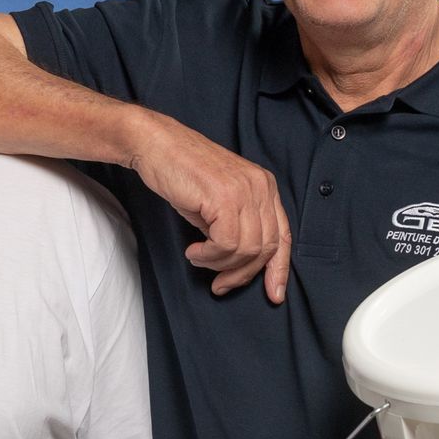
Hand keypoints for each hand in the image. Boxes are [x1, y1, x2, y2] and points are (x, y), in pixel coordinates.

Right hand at [126, 112, 291, 301]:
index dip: (279, 269)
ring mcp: (244, 190)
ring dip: (219, 264)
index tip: (274, 294)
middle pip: (266, 248)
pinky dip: (209, 255)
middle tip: (219, 284)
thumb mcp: (219, 201)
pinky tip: (194, 250)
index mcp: (264, 186)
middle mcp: (260, 187)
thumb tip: (240, 264)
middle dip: (242, 274)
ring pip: (247, 249)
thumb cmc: (182, 172)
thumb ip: (236, 226)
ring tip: (199, 257)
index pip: (282, 236)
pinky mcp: (225, 196)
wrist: (156, 145)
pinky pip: (226, 243)